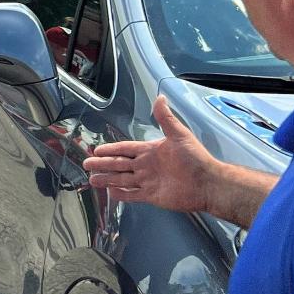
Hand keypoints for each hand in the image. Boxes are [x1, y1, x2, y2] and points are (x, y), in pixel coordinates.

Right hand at [83, 95, 217, 212]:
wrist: (207, 182)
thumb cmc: (195, 157)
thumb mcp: (179, 134)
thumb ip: (166, 118)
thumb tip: (159, 97)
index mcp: (150, 151)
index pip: (125, 149)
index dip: (111, 149)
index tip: (97, 149)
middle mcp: (146, 166)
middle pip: (119, 164)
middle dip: (103, 164)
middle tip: (87, 163)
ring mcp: (148, 182)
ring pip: (122, 179)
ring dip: (107, 179)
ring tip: (92, 179)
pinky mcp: (152, 196)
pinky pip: (133, 195)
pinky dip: (122, 194)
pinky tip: (110, 194)